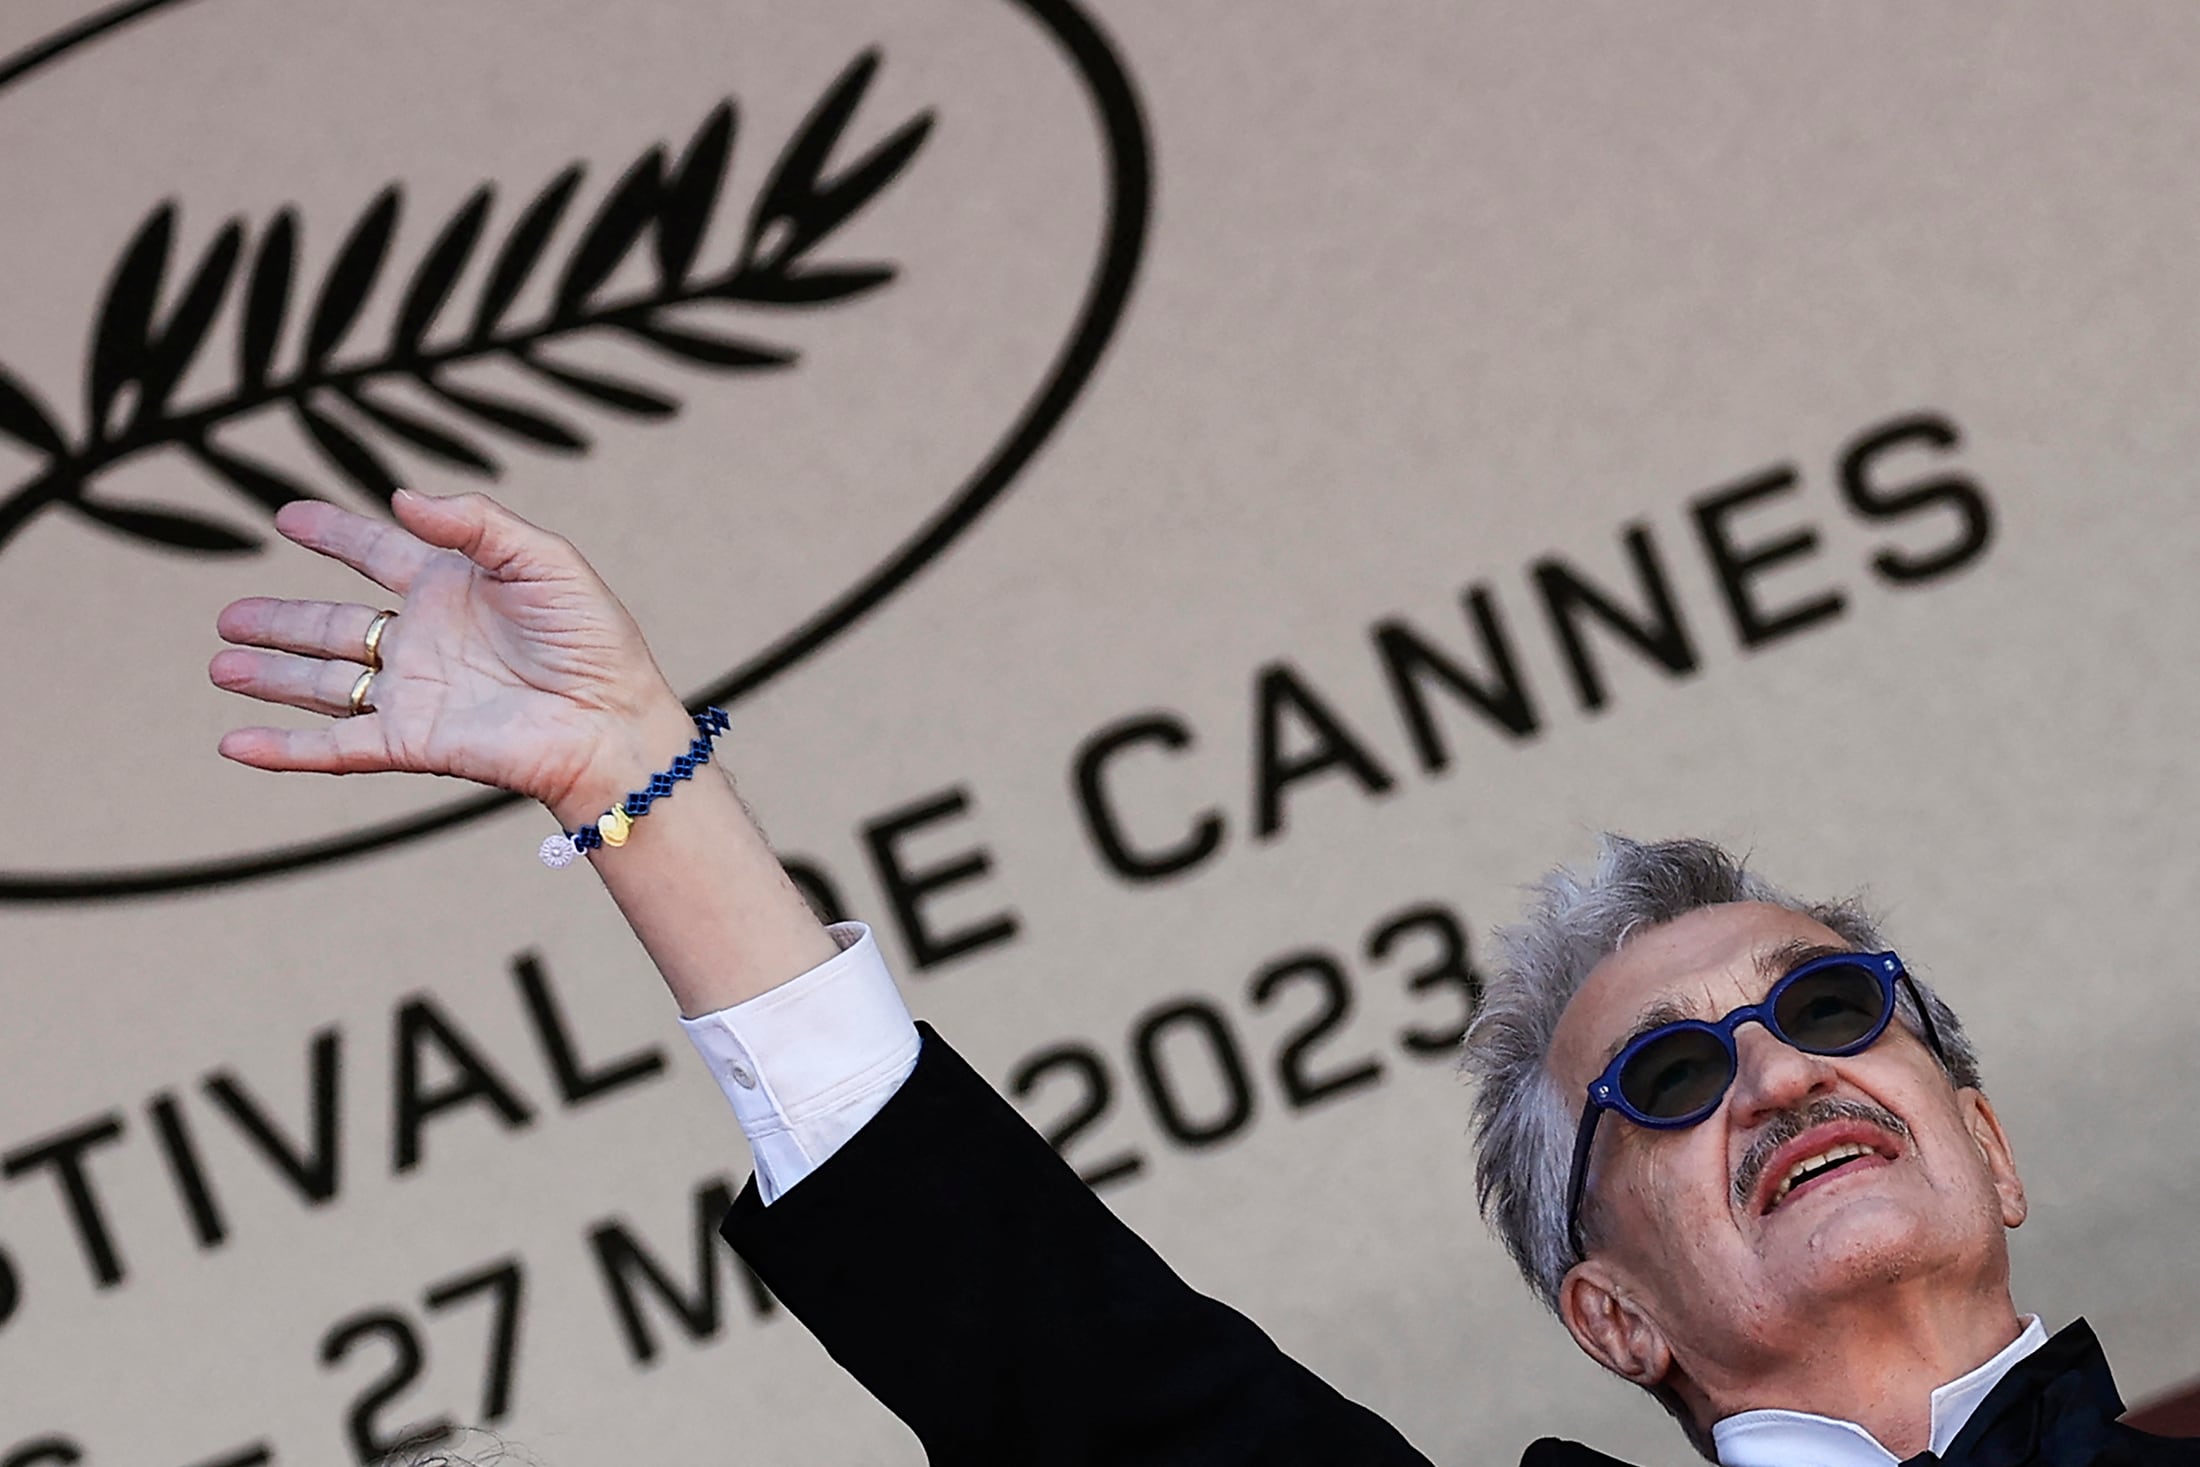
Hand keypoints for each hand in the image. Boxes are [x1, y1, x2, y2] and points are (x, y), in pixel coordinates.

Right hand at [211, 489, 689, 817]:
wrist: (611, 720)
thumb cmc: (593, 640)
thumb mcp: (544, 560)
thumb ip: (476, 523)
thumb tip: (402, 497)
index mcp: (452, 590)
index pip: (377, 552)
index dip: (334, 533)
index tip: (287, 515)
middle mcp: (424, 641)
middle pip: (334, 625)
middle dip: (281, 620)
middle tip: (228, 616)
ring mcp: (414, 693)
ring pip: (325, 683)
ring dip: (272, 676)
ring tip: (222, 665)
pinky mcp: (413, 742)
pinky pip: (336, 746)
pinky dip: (283, 748)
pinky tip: (234, 742)